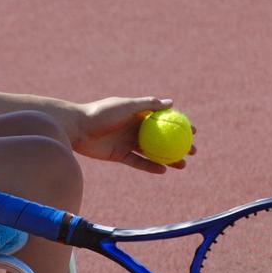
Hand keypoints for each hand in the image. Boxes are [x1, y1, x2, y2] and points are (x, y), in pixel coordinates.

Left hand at [72, 97, 196, 172]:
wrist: (77, 128)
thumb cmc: (101, 112)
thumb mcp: (126, 105)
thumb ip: (148, 104)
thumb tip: (171, 102)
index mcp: (138, 114)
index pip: (164, 119)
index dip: (179, 125)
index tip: (193, 131)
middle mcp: (134, 128)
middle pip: (162, 138)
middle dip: (179, 145)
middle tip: (193, 151)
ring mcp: (127, 142)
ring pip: (153, 152)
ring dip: (169, 158)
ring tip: (183, 164)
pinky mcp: (119, 155)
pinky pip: (138, 162)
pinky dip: (151, 166)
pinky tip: (164, 170)